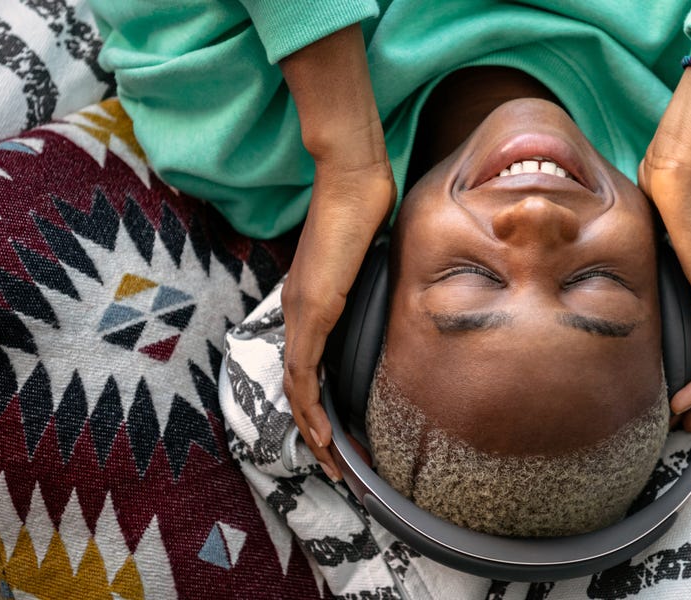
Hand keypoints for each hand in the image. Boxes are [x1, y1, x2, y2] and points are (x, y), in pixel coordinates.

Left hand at [278, 25, 394, 478]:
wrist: (352, 181)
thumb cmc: (364, 209)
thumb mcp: (370, 260)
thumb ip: (371, 286)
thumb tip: (394, 300)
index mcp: (309, 303)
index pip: (306, 366)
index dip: (317, 404)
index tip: (336, 432)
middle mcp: (298, 311)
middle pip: (296, 386)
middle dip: (314, 430)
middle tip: (334, 463)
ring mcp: (301, 311)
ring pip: (296, 387)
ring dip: (312, 428)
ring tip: (331, 460)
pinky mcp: (311, 310)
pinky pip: (303, 371)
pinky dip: (310, 406)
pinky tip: (322, 431)